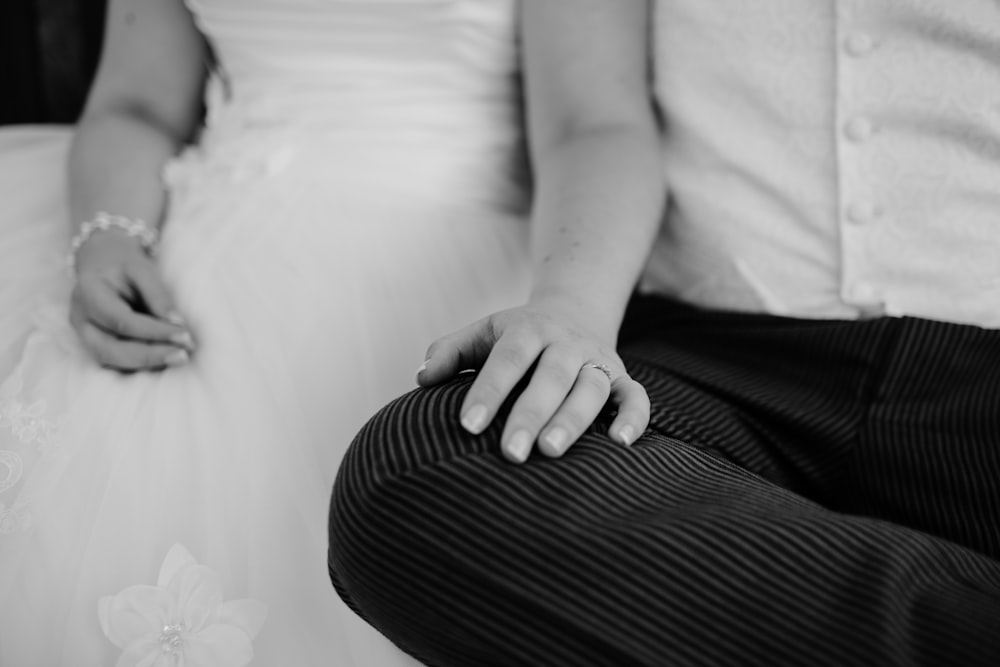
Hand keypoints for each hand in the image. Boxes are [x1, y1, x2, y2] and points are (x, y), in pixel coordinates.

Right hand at [70, 230, 194, 370]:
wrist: (102, 263)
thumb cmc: (124, 266)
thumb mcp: (142, 269)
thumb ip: (158, 295)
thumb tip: (178, 324)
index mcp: (88, 294)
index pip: (122, 321)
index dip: (154, 332)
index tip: (185, 336)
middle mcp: (80, 319)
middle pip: (111, 350)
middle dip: (150, 356)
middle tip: (183, 356)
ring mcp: (83, 336)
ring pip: (112, 361)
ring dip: (147, 365)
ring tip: (179, 358)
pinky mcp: (93, 346)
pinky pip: (116, 364)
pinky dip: (141, 366)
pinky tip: (165, 361)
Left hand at [417, 300, 649, 463]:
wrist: (573, 313)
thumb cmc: (514, 339)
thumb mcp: (481, 334)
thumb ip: (449, 352)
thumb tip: (422, 378)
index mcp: (529, 329)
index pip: (508, 359)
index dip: (488, 390)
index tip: (467, 426)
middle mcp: (566, 343)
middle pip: (551, 377)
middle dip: (531, 414)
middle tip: (510, 453)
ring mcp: (597, 360)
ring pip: (592, 388)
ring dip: (574, 419)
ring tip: (550, 452)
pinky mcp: (622, 378)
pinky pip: (636, 398)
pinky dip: (634, 418)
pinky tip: (619, 444)